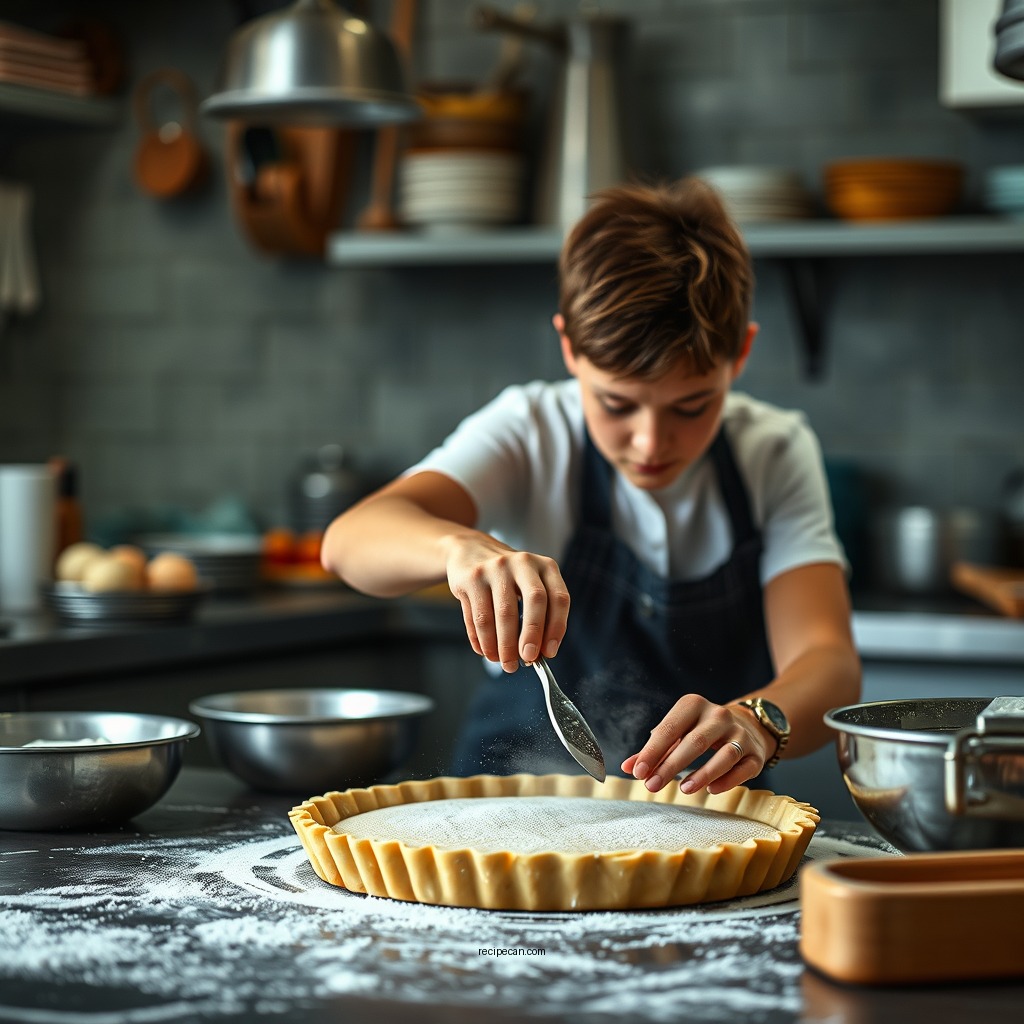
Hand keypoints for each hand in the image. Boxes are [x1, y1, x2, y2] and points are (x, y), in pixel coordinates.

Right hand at [445, 534, 569, 672]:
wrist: (471, 550)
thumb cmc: (508, 577)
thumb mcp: (529, 584)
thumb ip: (538, 614)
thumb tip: (537, 654)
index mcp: (545, 566)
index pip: (559, 598)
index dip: (556, 628)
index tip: (549, 653)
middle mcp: (522, 563)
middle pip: (534, 602)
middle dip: (531, 635)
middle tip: (527, 659)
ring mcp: (494, 568)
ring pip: (502, 614)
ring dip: (503, 645)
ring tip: (504, 662)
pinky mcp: (470, 578)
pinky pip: (478, 617)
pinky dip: (482, 640)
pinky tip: (486, 652)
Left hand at [620, 695, 771, 794]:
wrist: (745, 725)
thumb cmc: (700, 730)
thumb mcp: (677, 732)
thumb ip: (653, 750)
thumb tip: (628, 767)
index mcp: (694, 705)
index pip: (669, 728)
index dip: (652, 751)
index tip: (638, 772)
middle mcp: (719, 716)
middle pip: (695, 742)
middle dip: (671, 766)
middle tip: (652, 786)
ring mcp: (740, 734)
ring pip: (724, 754)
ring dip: (703, 774)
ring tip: (683, 789)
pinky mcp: (756, 753)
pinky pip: (743, 768)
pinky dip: (728, 780)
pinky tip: (711, 790)